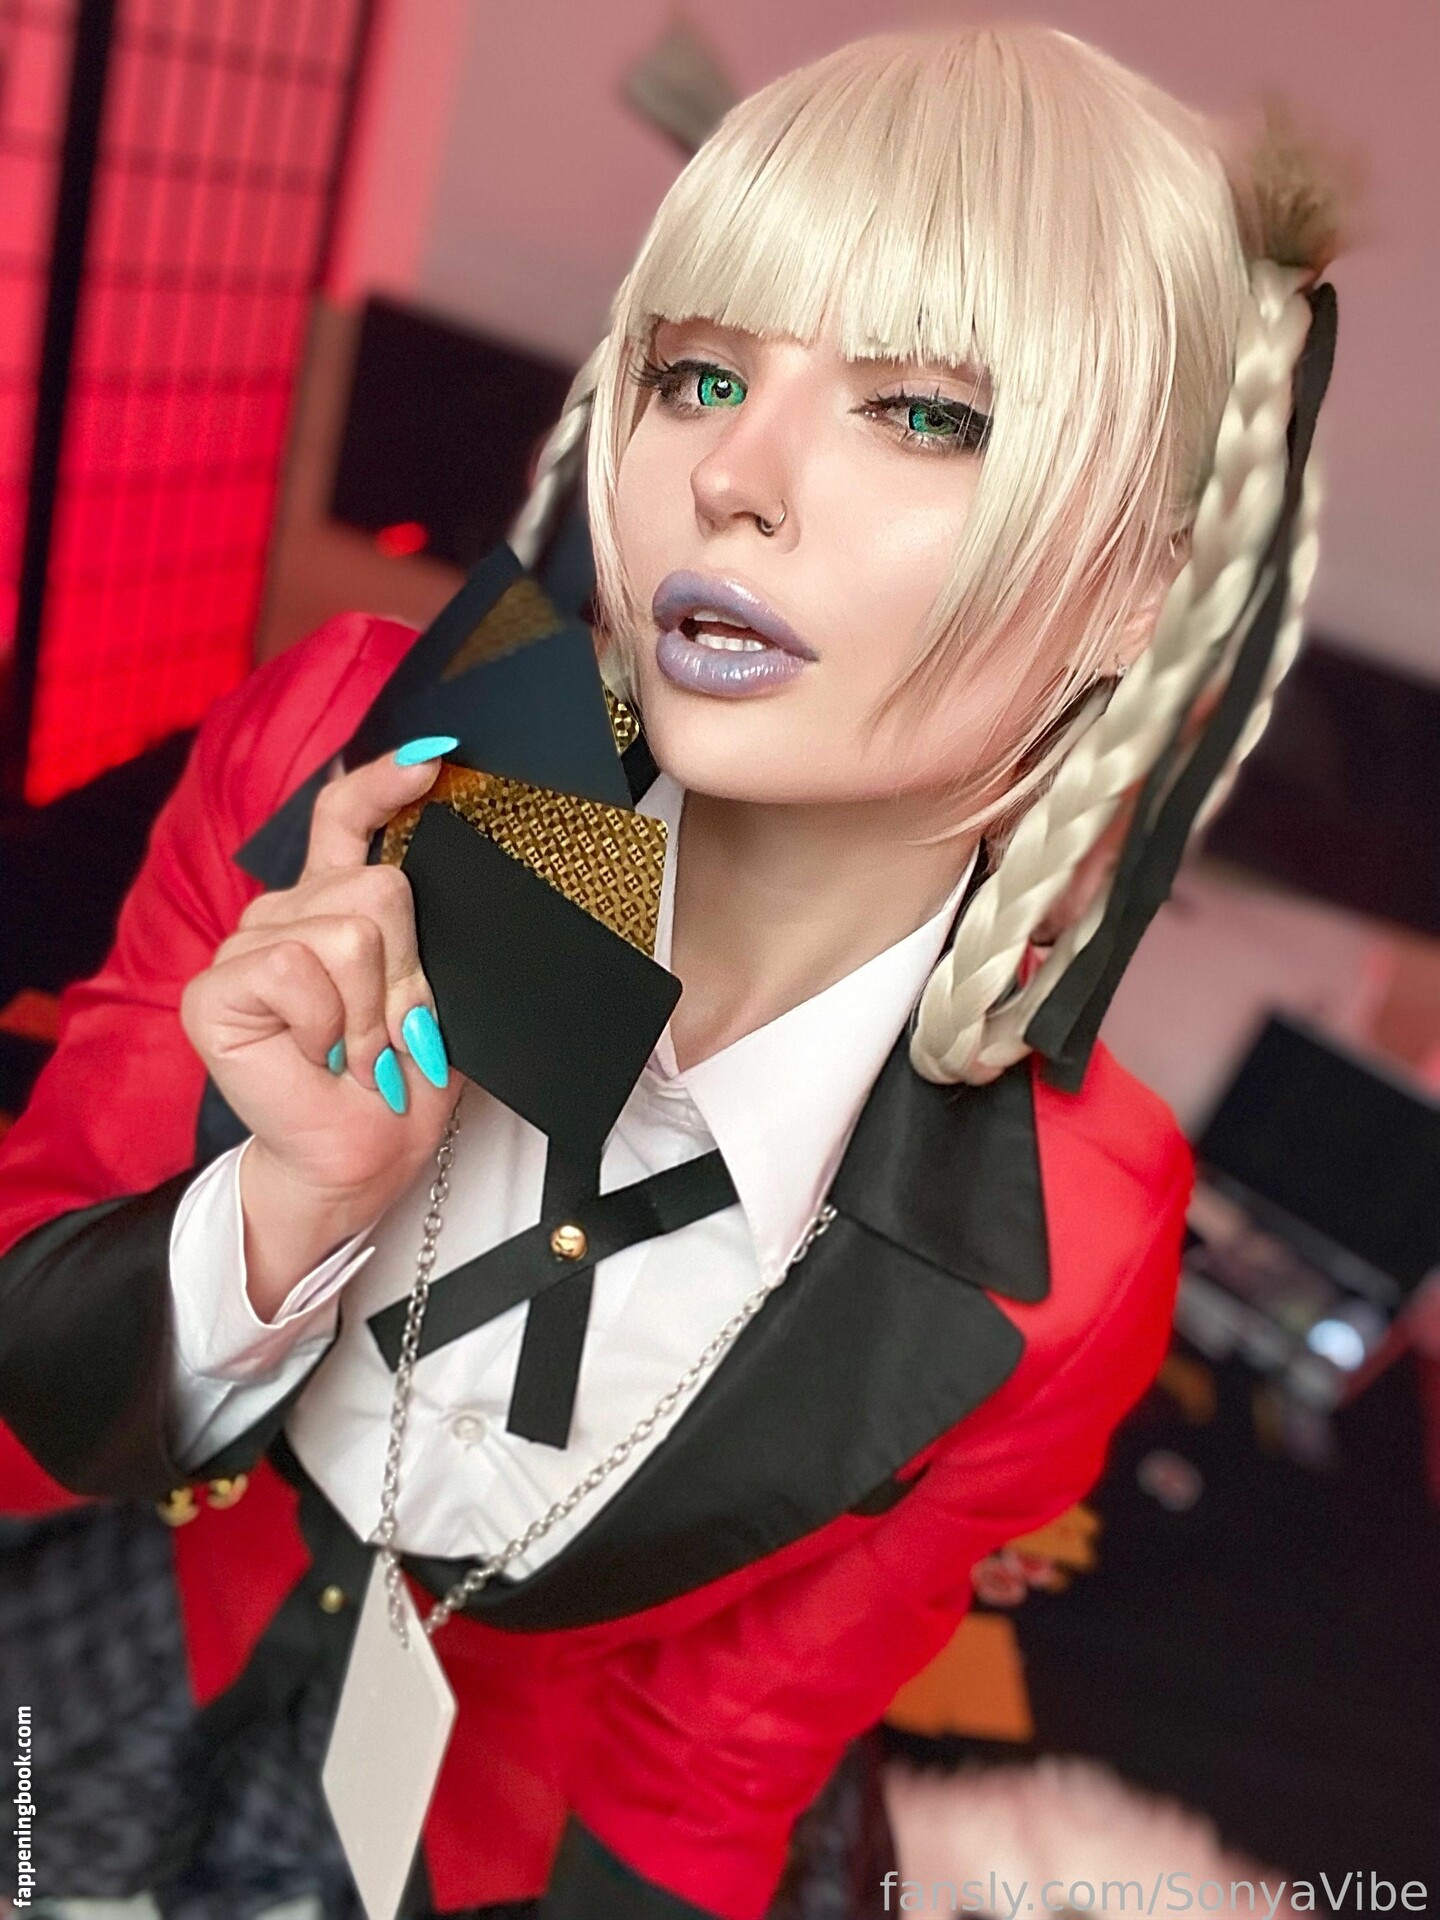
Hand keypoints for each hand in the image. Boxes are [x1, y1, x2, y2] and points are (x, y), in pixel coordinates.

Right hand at [180, 736, 460, 1315]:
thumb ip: (422, 935)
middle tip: (394, 1033)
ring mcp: (245, 947)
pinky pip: (298, 968)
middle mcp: (285, 913)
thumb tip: (437, 868)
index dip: (383, 780)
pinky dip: (329, 1024)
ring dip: (372, 1011)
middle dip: (406, 971)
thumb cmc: (400, 1083)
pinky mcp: (214, 990)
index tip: (433, 756)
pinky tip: (317, 1058)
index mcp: (334, 903)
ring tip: (358, 1055)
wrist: (362, 1159)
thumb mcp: (433, 996)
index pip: (344, 817)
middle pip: (377, 884)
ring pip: (348, 930)